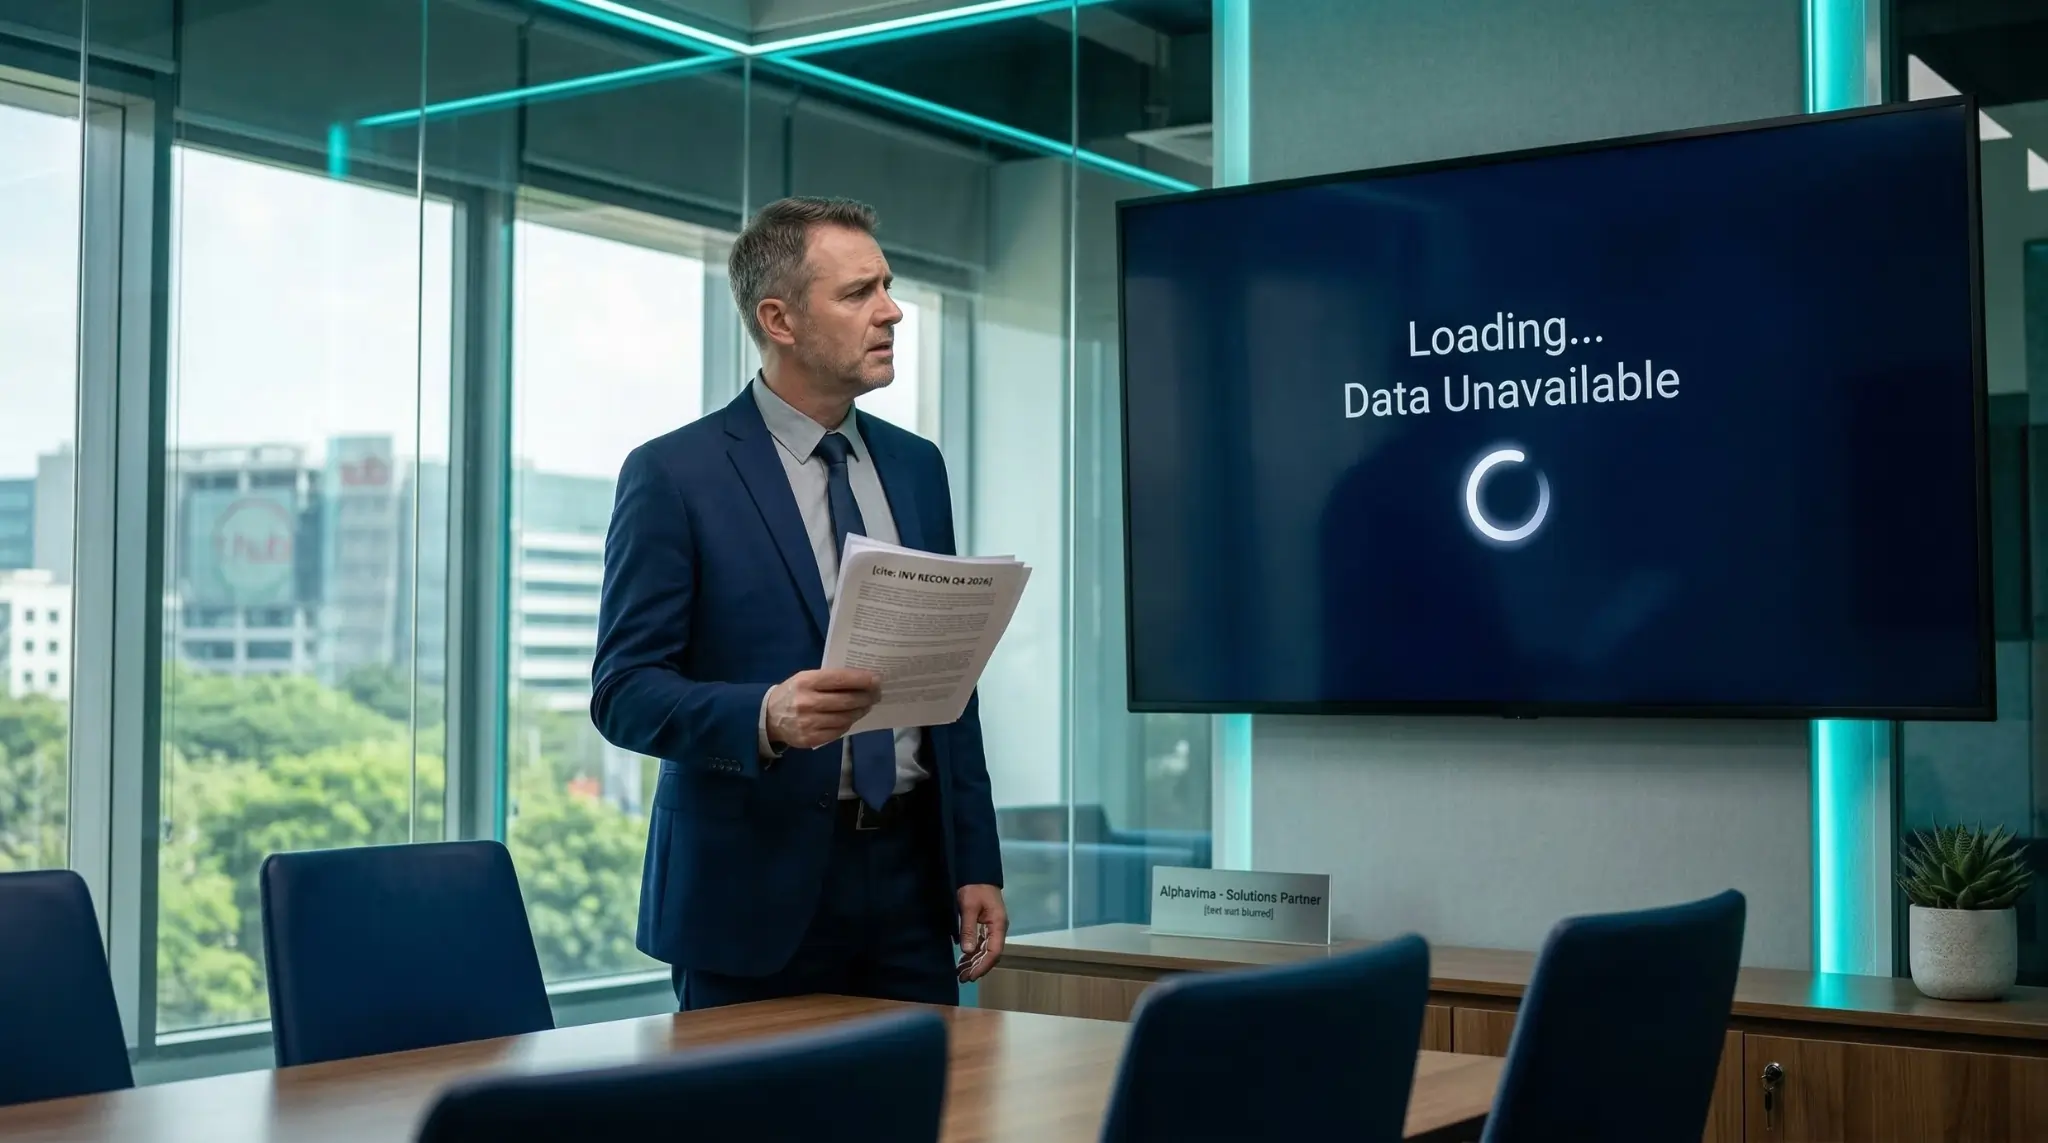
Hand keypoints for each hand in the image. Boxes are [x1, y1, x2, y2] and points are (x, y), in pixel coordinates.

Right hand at [764, 669, 881, 748]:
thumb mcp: (805, 678)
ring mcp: (809, 723)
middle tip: (876, 694)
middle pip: (847, 701)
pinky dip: (848, 724)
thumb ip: (829, 679)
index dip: (862, 680)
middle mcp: (807, 702)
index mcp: (806, 682)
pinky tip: (850, 718)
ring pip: (845, 718)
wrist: (769, 717)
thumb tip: (861, 679)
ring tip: (866, 706)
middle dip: (866, 697)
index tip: (877, 680)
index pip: (840, 679)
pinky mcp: (811, 739)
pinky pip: (838, 732)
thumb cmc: (793, 693)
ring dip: (860, 711)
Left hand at [956, 884, 1006, 982]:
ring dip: (974, 962)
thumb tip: (967, 951)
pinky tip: (963, 961)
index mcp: (998, 924)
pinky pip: (980, 944)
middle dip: (977, 967)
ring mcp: (992, 927)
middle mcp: (998, 928)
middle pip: (990, 954)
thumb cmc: (974, 887)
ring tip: (960, 973)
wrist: (976, 872)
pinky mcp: (985, 925)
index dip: (983, 965)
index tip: (972, 975)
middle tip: (962, 978)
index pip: (994, 951)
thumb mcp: (969, 906)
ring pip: (985, 951)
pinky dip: (972, 954)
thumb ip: (968, 928)